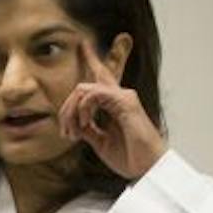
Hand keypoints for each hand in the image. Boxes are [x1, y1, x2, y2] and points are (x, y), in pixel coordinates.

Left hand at [57, 41, 167, 179]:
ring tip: (73, 131)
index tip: (82, 43)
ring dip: (72, 111)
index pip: (101, 78)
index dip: (92, 59)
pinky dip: (83, 108)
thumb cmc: (130, 157)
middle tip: (65, 131)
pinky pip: (95, 94)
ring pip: (84, 89)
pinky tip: (84, 124)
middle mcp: (120, 96)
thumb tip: (74, 123)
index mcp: (115, 104)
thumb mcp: (100, 142)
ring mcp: (123, 97)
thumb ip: (88, 129)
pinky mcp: (125, 102)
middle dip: (67, 105)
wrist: (148, 169)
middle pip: (87, 81)